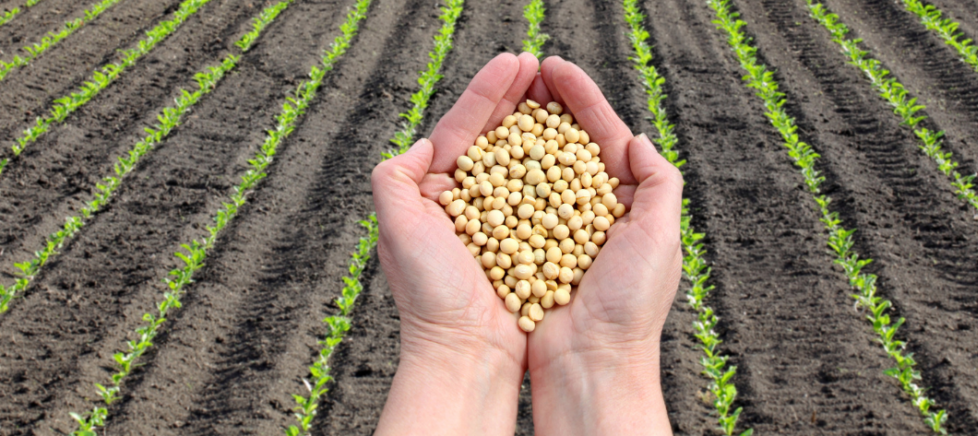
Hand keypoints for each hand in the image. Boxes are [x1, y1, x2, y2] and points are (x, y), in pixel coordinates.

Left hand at [371, 52, 537, 435]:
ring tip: (558, 92)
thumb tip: (421, 145)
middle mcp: (466, 204)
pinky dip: (558, 168)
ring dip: (539, 124)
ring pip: (522, 161)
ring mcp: (499, 222)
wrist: (466, 353)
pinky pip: (545, 197)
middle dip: (516, 98)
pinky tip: (573, 146)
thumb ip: (394, 177)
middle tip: (539, 65)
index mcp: (433, 195)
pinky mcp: (528, 242)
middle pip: (494, 138)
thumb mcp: (396, 227)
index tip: (515, 62)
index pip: (461, 130)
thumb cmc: (429, 295)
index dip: (488, 93)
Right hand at [524, 57, 682, 435]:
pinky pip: (506, 202)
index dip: (581, 98)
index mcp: (625, 204)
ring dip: (518, 129)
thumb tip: (635, 137)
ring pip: (532, 166)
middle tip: (523, 70)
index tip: (554, 67)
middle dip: (545, 104)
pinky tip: (482, 149)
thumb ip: (658, 183)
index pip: (602, 136)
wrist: (589, 364)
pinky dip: (496, 173)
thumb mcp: (661, 237)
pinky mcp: (521, 247)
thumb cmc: (630, 306)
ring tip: (502, 97)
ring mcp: (552, 228)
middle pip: (564, 143)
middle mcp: (587, 211)